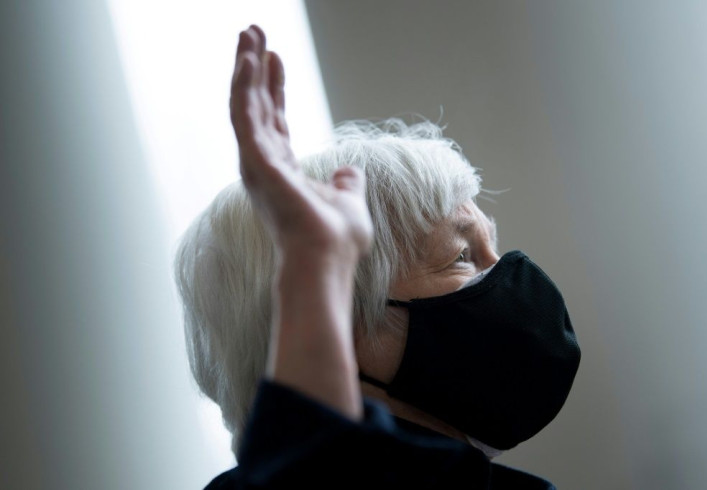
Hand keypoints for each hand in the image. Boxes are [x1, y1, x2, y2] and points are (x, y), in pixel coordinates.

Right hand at [229, 25, 372, 262]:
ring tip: (248, 34)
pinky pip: (245, 117)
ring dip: (245, 68)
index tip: (275, 57)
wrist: (328, 262)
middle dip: (254, 68)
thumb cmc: (335, 241)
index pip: (275, 120)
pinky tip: (248, 60)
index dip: (274, 87)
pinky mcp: (256, 163)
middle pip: (256, 106)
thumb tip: (351, 171)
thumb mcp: (348, 201)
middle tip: (252, 32)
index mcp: (283, 171)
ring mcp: (257, 164)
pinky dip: (244, 87)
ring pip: (246, 106)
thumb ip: (347, 183)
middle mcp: (264, 165)